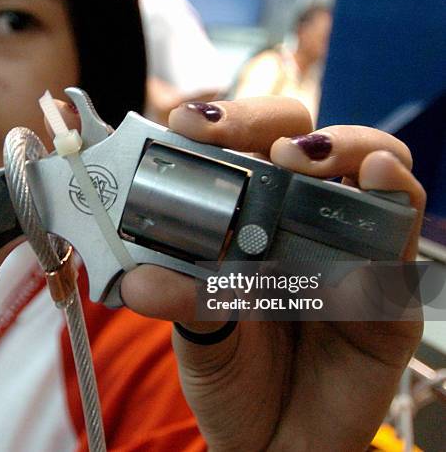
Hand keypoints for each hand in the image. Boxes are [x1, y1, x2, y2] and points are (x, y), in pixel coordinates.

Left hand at [118, 97, 425, 450]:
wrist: (274, 442)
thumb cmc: (233, 377)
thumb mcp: (196, 335)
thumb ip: (181, 300)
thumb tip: (139, 280)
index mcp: (247, 221)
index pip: (239, 149)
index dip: (218, 126)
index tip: (184, 124)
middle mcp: (300, 221)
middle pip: (302, 138)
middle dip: (269, 122)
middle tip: (236, 136)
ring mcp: (349, 246)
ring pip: (370, 162)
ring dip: (345, 143)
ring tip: (304, 155)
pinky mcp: (390, 286)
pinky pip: (402, 230)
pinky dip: (395, 195)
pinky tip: (374, 180)